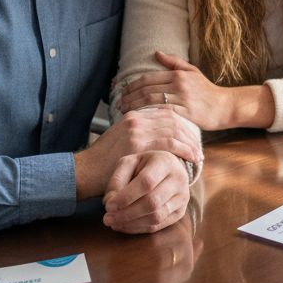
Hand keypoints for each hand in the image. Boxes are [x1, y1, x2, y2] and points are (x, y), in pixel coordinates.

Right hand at [74, 107, 201, 199]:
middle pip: (174, 118)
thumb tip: (157, 138)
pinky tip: (192, 158)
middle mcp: (136, 118)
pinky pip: (169, 143)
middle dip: (190, 132)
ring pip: (174, 129)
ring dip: (190, 142)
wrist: (84, 171)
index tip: (192, 136)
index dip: (183, 123)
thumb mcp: (120, 140)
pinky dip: (184, 150)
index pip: (166, 112)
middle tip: (199, 146)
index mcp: (133, 115)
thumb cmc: (103, 162)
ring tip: (198, 155)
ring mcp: (137, 130)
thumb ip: (138, 134)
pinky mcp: (138, 144)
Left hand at [102, 151, 190, 233]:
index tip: (108, 205)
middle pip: (152, 202)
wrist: (167, 169)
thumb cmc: (144, 165)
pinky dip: (139, 228)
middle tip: (107, 218)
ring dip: (131, 223)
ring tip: (114, 223)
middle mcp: (179, 179)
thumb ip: (117, 179)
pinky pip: (158, 225)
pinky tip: (124, 226)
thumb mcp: (129, 163)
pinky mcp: (180, 212)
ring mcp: (183, 197)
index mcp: (165, 162)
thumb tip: (110, 202)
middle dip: (126, 213)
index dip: (126, 196)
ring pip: (156, 216)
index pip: (146, 182)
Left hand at [118, 52, 233, 129]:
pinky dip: (149, 115)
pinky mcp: (186, 113)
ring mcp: (182, 99)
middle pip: (147, 89)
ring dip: (136, 106)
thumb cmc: (208, 91)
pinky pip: (163, 113)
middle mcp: (179, 84)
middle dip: (130, 96)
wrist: (225, 106)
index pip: (148, 78)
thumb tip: (157, 53)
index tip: (122, 91)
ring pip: (152, 101)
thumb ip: (175, 62)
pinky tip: (141, 118)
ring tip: (126, 111)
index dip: (132, 85)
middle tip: (119, 103)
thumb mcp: (193, 72)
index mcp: (178, 74)